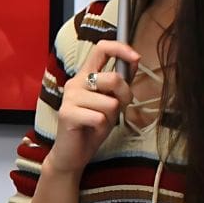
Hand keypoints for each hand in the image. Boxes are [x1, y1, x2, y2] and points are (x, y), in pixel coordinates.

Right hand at [45, 40, 139, 175]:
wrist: (72, 154)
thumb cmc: (92, 127)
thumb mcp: (111, 102)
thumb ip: (119, 83)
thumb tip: (134, 60)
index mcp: (86, 75)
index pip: (101, 49)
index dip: (120, 48)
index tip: (136, 57)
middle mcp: (76, 82)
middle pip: (113, 78)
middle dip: (124, 96)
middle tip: (117, 109)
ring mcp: (70, 97)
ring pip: (109, 102)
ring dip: (110, 116)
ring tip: (99, 122)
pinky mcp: (67, 114)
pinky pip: (99, 118)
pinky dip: (101, 127)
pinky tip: (91, 130)